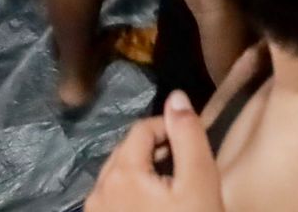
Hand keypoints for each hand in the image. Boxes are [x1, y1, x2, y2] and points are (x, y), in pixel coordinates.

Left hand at [87, 91, 223, 211]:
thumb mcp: (199, 180)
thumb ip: (188, 135)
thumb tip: (176, 97)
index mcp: (122, 171)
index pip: (143, 128)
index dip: (171, 128)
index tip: (193, 143)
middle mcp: (98, 189)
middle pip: (127, 150)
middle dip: (156, 149)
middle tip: (185, 165)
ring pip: (118, 175)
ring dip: (144, 170)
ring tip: (172, 187)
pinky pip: (112, 199)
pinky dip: (132, 193)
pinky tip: (155, 208)